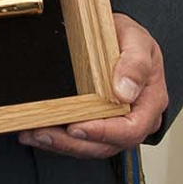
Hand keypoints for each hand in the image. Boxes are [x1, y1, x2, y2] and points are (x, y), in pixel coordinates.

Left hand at [18, 12, 166, 159]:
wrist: (120, 36)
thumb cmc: (131, 40)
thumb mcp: (137, 40)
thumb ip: (135, 63)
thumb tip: (124, 91)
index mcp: (150, 102)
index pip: (131, 129)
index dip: (103, 133)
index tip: (76, 128)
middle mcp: (136, 119)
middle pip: (107, 144)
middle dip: (72, 143)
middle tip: (43, 133)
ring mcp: (117, 124)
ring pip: (90, 146)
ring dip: (60, 143)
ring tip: (32, 134)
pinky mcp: (99, 123)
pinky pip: (80, 139)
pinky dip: (58, 137)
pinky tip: (36, 131)